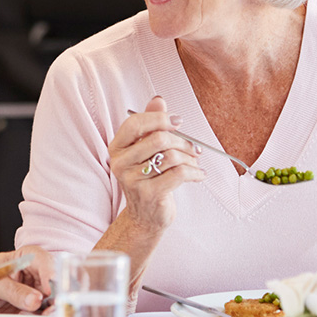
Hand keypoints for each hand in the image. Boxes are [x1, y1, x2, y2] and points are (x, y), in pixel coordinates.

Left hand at [0, 246, 54, 314]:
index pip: (40, 259)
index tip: (48, 288)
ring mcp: (29, 294)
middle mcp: (29, 276)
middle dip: (55, 293)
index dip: (48, 271)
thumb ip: (13, 291)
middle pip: (50, 280)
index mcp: (21, 260)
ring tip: (47, 316)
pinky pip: (40, 314)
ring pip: (48, 299)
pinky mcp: (26, 311)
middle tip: (53, 307)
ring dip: (51, 308)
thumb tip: (36, 300)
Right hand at [110, 96, 203, 234]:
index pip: (134, 124)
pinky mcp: (149, 194)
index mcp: (117, 147)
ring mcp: (132, 179)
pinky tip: (199, 175)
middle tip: (194, 148)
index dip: (158, 119)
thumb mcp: (146, 150)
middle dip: (182, 141)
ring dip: (190, 159)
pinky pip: (179, 174)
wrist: (145, 216)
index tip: (178, 122)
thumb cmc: (148, 178)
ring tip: (195, 163)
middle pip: (158, 139)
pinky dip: (195, 172)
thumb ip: (151, 124)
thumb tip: (158, 100)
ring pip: (171, 156)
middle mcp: (120, 162)